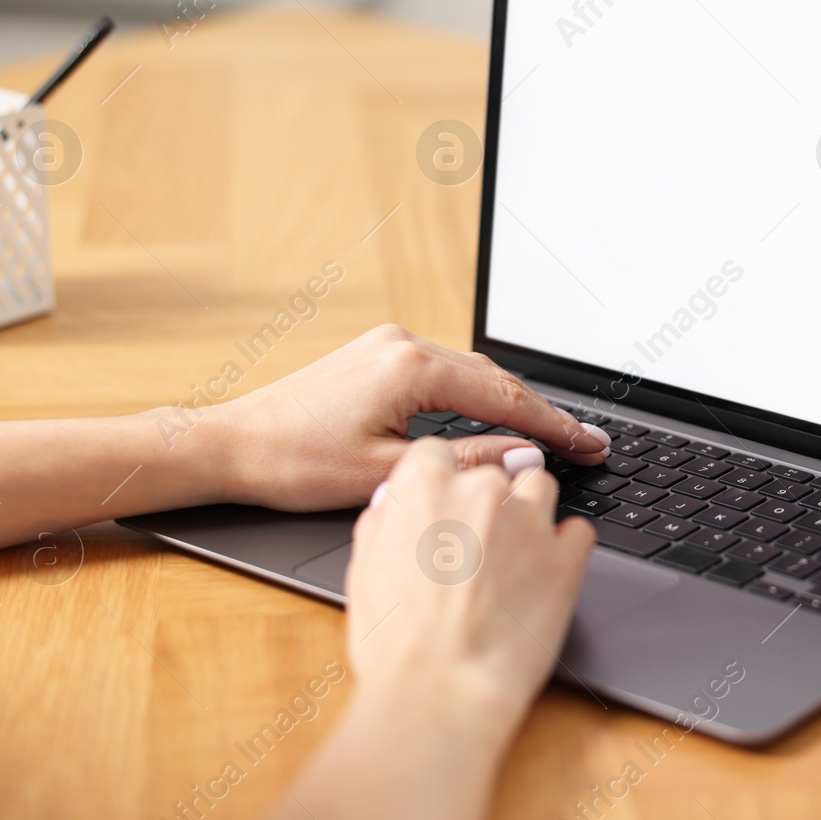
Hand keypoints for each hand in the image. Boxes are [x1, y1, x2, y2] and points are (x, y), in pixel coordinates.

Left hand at [200, 325, 608, 511]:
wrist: (227, 445)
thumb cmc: (293, 463)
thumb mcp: (387, 475)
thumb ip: (464, 463)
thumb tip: (523, 458)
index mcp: (410, 368)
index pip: (505, 397)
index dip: (555, 425)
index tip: (592, 445)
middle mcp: (402, 344)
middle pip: (494, 378)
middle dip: (541, 413)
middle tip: (586, 445)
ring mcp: (386, 345)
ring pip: (469, 373)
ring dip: (510, 403)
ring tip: (551, 436)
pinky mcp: (373, 355)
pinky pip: (442, 372)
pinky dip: (476, 396)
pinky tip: (492, 418)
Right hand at [345, 438, 595, 730]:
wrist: (443, 691)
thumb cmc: (396, 642)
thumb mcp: (364, 570)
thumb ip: (384, 521)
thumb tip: (395, 503)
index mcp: (424, 484)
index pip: (439, 454)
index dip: (442, 484)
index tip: (445, 509)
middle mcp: (481, 489)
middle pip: (491, 473)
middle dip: (486, 505)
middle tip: (474, 553)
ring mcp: (530, 520)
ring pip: (540, 488)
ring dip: (529, 513)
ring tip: (514, 559)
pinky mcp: (569, 556)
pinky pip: (577, 531)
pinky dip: (564, 548)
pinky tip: (543, 578)